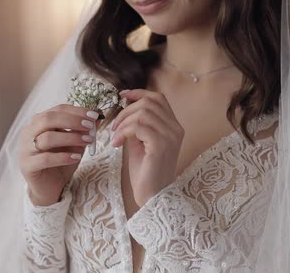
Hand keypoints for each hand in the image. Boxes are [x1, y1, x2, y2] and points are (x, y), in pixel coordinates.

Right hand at [19, 104, 100, 205]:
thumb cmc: (61, 162)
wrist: (49, 187)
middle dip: (72, 121)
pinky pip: (45, 158)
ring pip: (47, 138)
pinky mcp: (27, 166)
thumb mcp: (75, 143)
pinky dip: (63, 157)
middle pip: (48, 119)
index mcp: (39, 123)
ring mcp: (25, 149)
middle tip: (90, 126)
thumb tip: (98, 115)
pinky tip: (76, 158)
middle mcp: (28, 133)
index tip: (94, 115)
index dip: (76, 111)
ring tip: (88, 141)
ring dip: (71, 138)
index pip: (57, 110)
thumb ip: (82, 130)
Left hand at [111, 89, 183, 206]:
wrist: (153, 196)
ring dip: (123, 122)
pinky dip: (123, 132)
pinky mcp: (160, 145)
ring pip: (142, 113)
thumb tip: (125, 107)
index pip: (158, 98)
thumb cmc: (145, 171)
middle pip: (149, 102)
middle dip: (126, 111)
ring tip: (115, 137)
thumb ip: (137, 125)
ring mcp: (170, 136)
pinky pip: (138, 126)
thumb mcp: (140, 142)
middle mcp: (175, 129)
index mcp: (173, 126)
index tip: (122, 96)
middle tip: (114, 127)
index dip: (139, 93)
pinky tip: (117, 143)